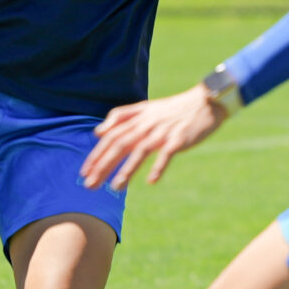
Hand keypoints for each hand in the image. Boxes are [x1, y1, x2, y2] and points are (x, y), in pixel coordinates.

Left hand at [80, 84, 230, 191]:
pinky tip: (151, 181)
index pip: (110, 136)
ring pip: (139, 151)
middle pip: (119, 144)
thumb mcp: (144, 108)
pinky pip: (167, 154)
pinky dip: (159, 167)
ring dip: (126, 170)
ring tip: (115, 188)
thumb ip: (120, 118)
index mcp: (137, 118)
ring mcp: (162, 131)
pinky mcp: (179, 138)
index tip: (84, 172)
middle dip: (103, 165)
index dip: (96, 154)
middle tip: (90, 185)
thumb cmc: (173, 109)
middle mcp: (146, 124)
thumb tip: (98, 132)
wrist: (205, 101)